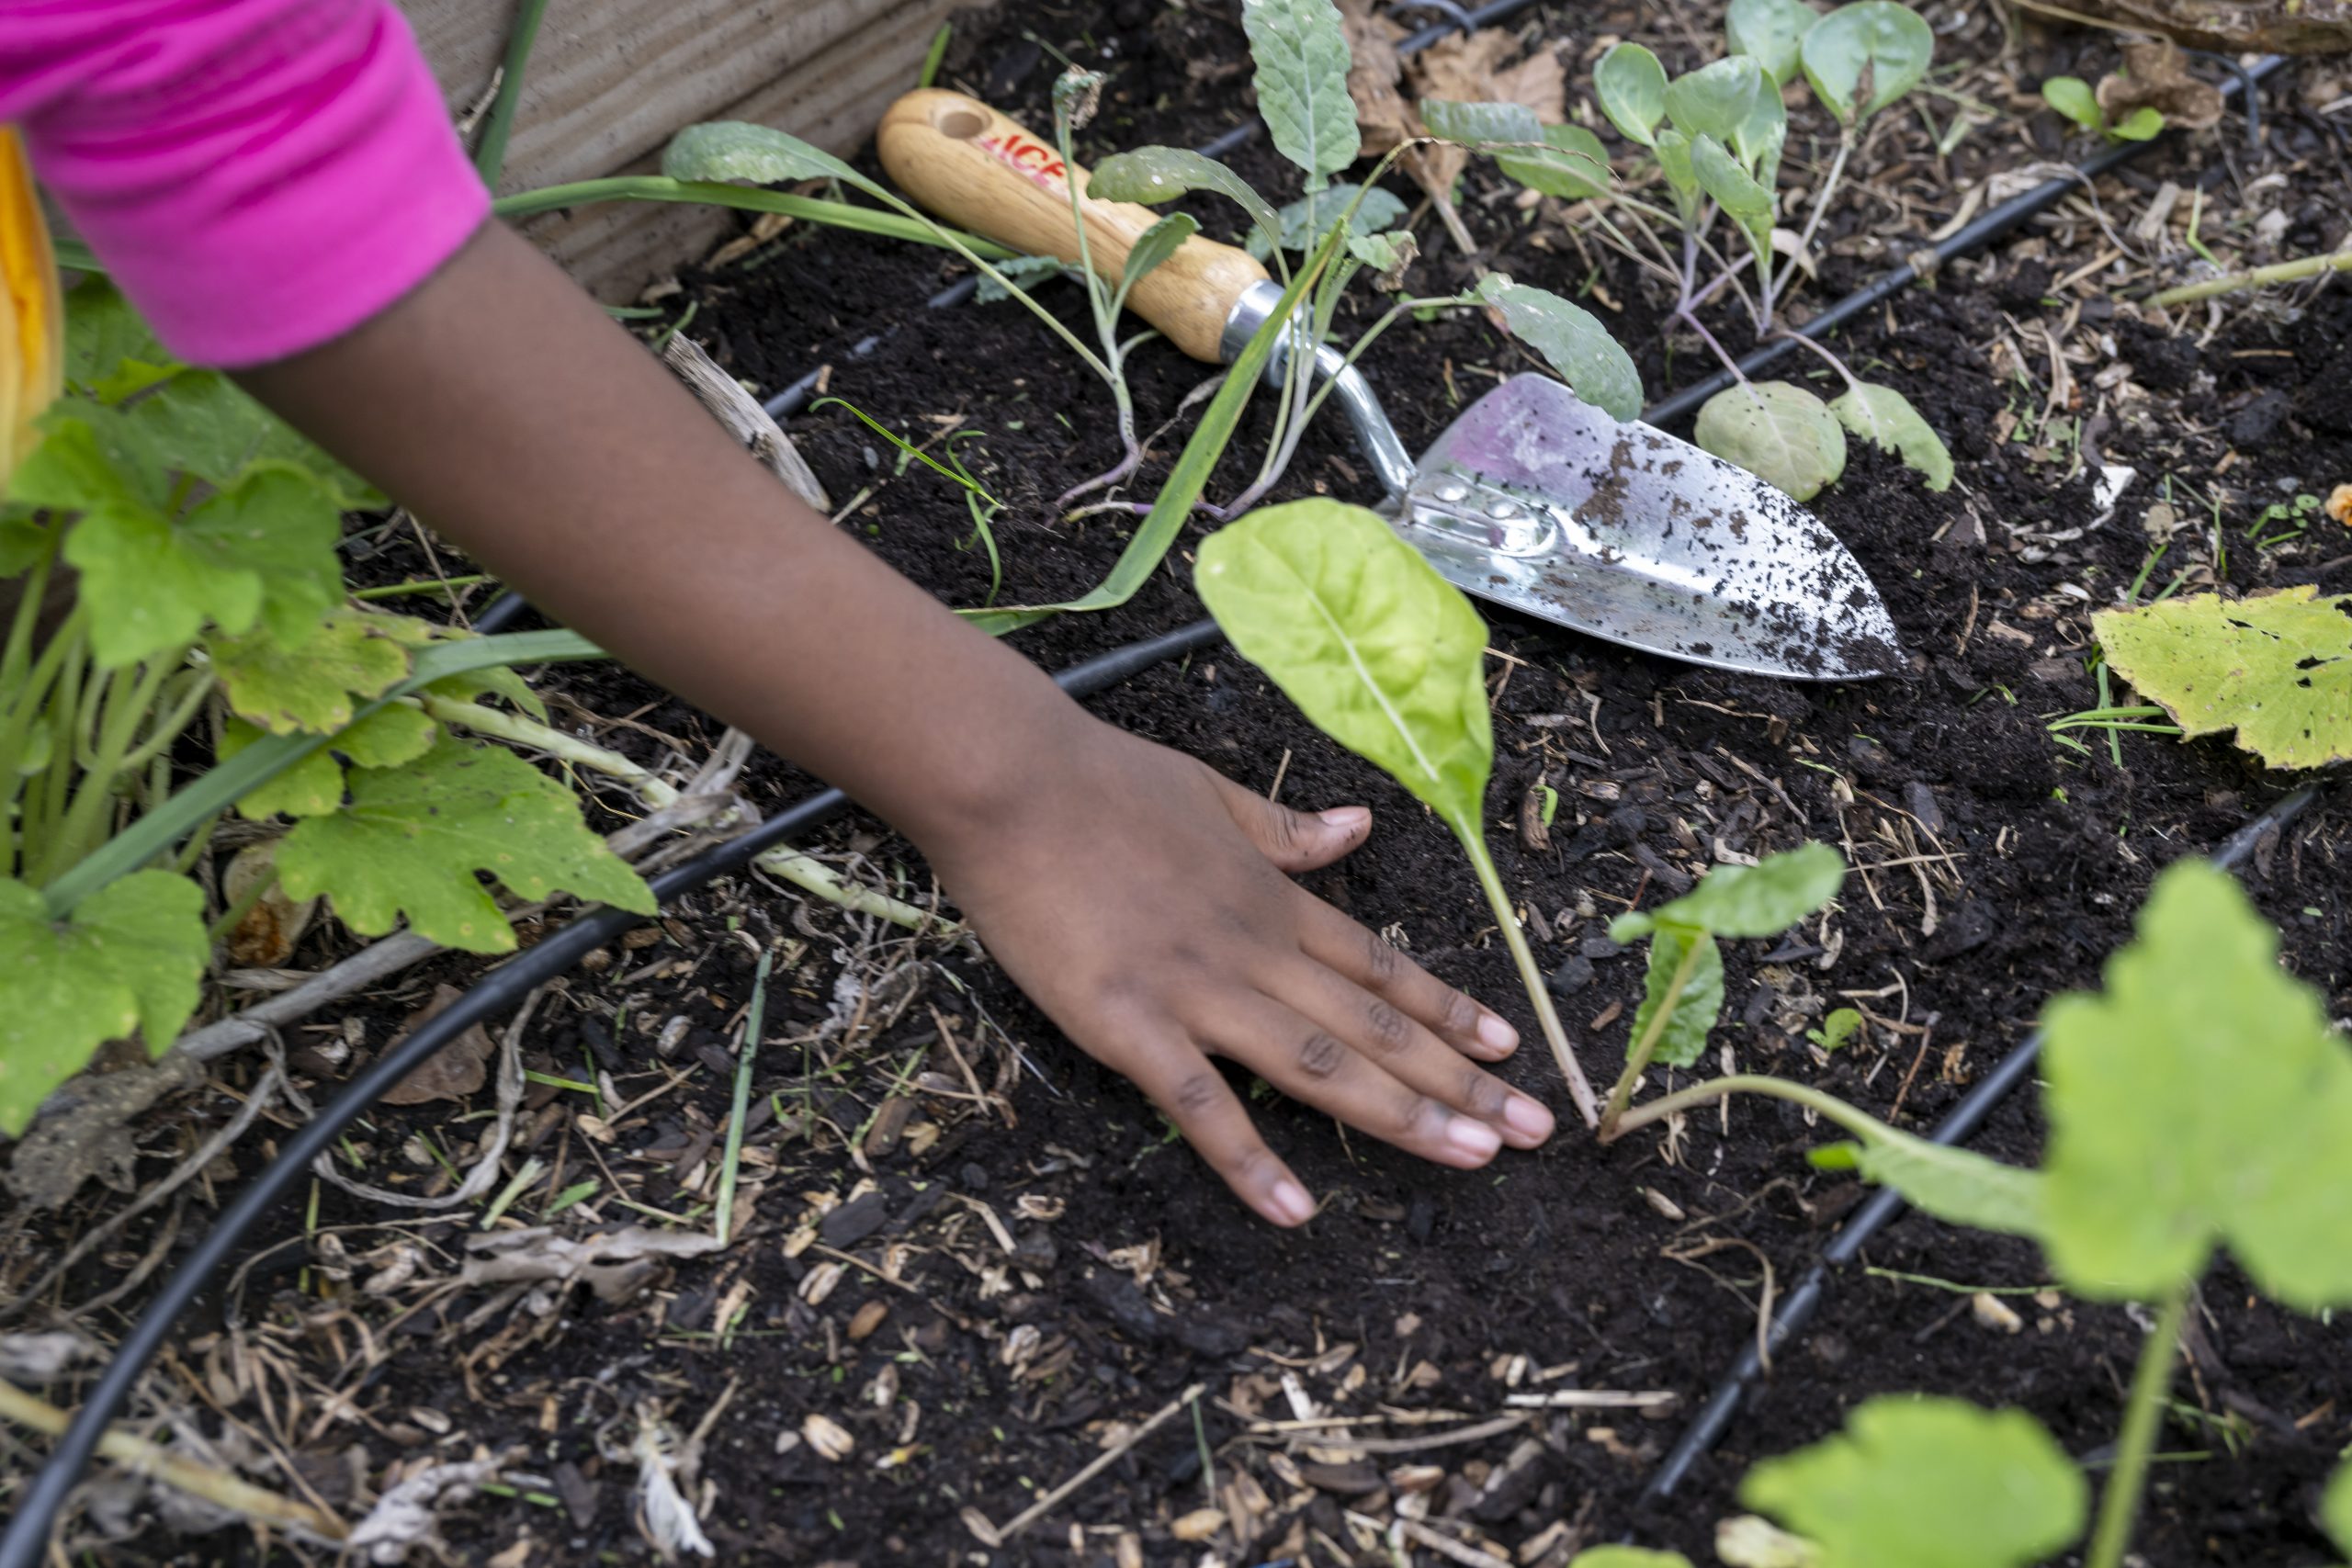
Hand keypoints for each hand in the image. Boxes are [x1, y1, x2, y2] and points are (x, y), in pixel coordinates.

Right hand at [924, 717, 1557, 1225]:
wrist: (1013, 779)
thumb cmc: (1101, 781)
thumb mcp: (1212, 793)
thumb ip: (1286, 830)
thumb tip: (1358, 829)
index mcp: (1273, 900)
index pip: (1382, 966)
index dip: (1451, 1011)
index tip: (1511, 1050)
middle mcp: (1255, 950)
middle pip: (1376, 1025)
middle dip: (1462, 1082)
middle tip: (1535, 1131)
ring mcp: (1197, 990)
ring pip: (1320, 1065)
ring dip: (1403, 1116)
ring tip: (1473, 1159)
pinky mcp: (1128, 1025)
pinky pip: (1201, 1105)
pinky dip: (1252, 1161)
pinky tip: (1297, 1210)